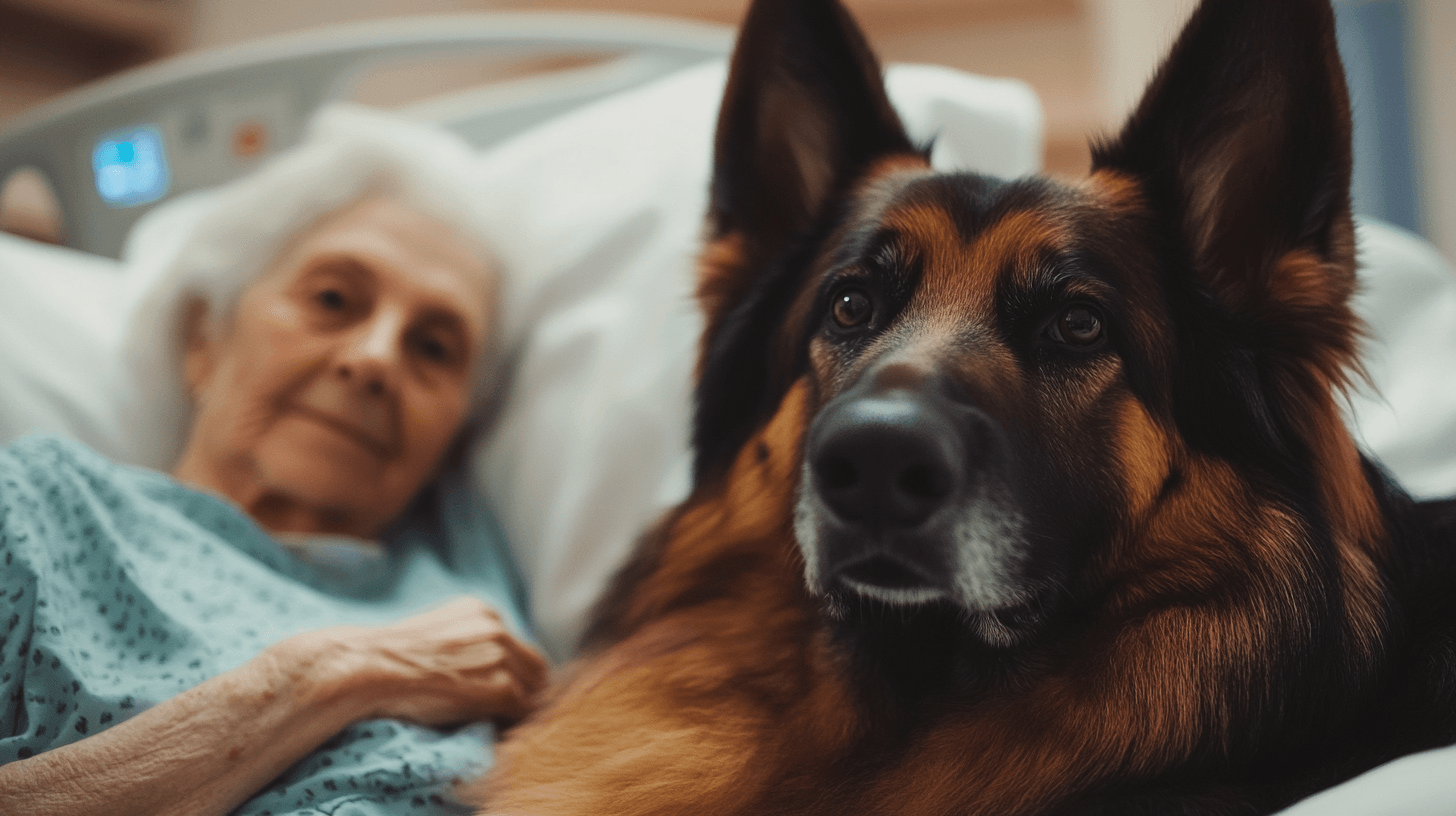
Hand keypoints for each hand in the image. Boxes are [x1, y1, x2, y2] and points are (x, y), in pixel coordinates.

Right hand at [297, 597, 549, 725]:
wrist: (367, 669)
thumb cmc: (389, 659)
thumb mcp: (436, 633)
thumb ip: (468, 641)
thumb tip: (491, 666)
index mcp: (482, 610)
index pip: (518, 646)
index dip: (515, 673)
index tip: (504, 692)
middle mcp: (497, 627)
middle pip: (534, 667)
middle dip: (523, 691)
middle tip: (503, 713)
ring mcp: (501, 656)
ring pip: (532, 690)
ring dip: (518, 709)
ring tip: (493, 723)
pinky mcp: (500, 687)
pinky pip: (521, 712)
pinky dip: (510, 724)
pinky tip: (488, 728)